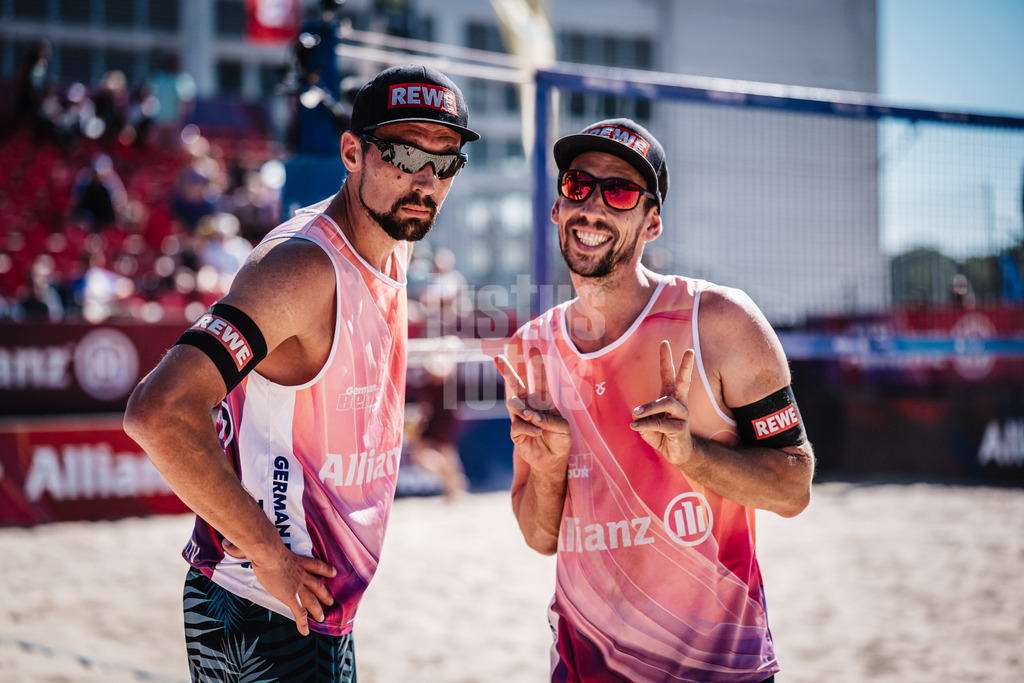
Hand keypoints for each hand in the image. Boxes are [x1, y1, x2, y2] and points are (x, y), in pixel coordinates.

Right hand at [223, 538, 337, 635]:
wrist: (268, 552)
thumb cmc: (264, 545)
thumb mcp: (262, 545)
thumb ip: (247, 547)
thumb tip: (227, 545)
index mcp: (298, 560)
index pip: (315, 565)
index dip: (325, 569)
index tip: (333, 572)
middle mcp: (301, 573)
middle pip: (318, 584)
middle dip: (325, 593)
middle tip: (331, 600)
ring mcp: (297, 585)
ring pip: (312, 600)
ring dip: (318, 609)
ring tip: (323, 618)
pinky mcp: (291, 596)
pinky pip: (300, 613)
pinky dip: (303, 623)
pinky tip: (306, 632)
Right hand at [494, 350, 570, 472]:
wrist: (553, 460)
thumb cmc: (560, 440)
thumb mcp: (563, 428)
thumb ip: (550, 419)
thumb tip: (532, 415)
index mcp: (543, 400)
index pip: (540, 379)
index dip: (536, 364)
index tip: (533, 347)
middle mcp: (529, 406)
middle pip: (516, 385)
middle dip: (507, 371)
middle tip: (496, 357)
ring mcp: (521, 418)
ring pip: (512, 403)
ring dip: (522, 408)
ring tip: (530, 415)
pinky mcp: (516, 431)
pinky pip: (517, 424)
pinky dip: (528, 427)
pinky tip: (537, 432)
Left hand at [630, 341, 695, 468]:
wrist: (676, 454)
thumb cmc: (661, 434)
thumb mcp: (647, 424)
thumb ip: (643, 418)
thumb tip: (638, 415)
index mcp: (670, 397)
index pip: (668, 375)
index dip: (666, 359)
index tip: (664, 342)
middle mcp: (679, 403)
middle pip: (683, 381)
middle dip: (686, 365)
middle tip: (691, 350)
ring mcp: (682, 415)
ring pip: (666, 403)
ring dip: (649, 407)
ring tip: (635, 413)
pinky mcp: (681, 428)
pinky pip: (662, 423)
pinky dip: (647, 425)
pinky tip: (635, 426)